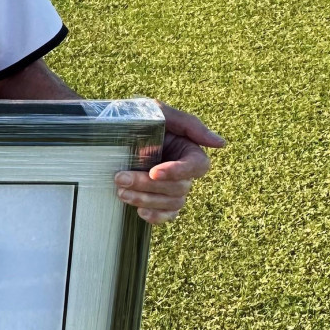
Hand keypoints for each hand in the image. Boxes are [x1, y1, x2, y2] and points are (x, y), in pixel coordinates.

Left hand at [113, 103, 224, 223]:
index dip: (178, 171)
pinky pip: (167, 215)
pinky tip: (139, 210)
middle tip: (121, 178)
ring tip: (121, 191)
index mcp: (188, 150)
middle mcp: (183, 171)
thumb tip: (221, 144)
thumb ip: (190, 125)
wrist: (108, 131)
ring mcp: (171, 188)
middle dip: (149, 185)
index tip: (154, 172)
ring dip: (146, 199)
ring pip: (172, 203)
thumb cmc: (137, 117)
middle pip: (180, 187)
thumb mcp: (160, 113)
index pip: (198, 166)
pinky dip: (156, 216)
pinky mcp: (159, 200)